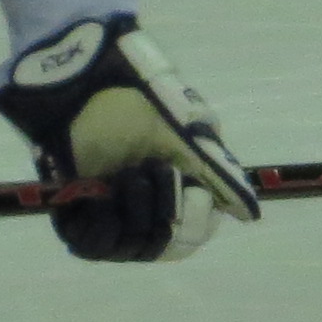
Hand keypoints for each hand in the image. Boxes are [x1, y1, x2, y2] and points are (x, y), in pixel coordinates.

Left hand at [0, 16, 257, 262]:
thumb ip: (219, 174)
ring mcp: (108, 209)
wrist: (77, 75)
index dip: (195, 220)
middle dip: (165, 216)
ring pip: (132, 247)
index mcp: (175, 186)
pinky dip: (101, 225)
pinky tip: (100, 192)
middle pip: (166, 245)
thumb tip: (248, 212)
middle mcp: (143, 204)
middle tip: (150, 172)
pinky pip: (91, 243)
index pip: (194, 231)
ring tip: (126, 174)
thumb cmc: (134, 96)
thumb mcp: (187, 134)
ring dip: (135, 214)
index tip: (191, 188)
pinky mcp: (72, 210)